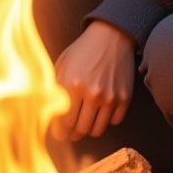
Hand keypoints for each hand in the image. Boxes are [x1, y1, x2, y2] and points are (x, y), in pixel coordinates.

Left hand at [55, 21, 136, 139]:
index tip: (58, 135)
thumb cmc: (82, 51)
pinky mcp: (124, 98)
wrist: (111, 37)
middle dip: (73, 135)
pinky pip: (114, 122)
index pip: (64, 123)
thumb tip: (48, 114)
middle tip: (70, 134)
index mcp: (72, 85)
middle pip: (80, 130)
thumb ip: (54, 89)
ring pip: (97, 130)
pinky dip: (106, 121)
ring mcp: (110, 97)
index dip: (59, 133)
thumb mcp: (62, 65)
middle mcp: (92, 93)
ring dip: (89, 130)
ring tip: (84, 124)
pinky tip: (100, 112)